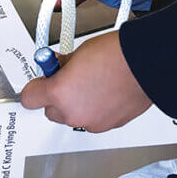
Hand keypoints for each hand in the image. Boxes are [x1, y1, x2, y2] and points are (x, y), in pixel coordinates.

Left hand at [20, 31, 150, 131]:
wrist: (147, 63)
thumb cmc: (117, 54)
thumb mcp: (81, 51)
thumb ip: (64, 64)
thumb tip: (58, 66)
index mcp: (59, 92)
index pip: (29, 98)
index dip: (36, 88)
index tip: (42, 81)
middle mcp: (71, 113)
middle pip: (51, 111)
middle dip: (58, 97)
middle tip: (71, 79)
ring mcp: (90, 122)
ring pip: (73, 116)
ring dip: (78, 104)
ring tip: (96, 83)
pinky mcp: (108, 126)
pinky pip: (93, 119)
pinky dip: (97, 108)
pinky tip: (108, 91)